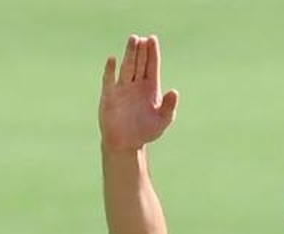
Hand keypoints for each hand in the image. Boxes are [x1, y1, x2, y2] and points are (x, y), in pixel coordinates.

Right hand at [99, 35, 179, 152]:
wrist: (126, 144)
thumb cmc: (145, 132)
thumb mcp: (161, 121)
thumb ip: (169, 107)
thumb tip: (174, 91)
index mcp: (150, 88)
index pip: (152, 66)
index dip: (152, 53)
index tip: (152, 39)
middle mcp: (136, 84)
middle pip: (140, 63)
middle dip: (141, 51)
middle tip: (142, 38)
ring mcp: (123, 88)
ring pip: (127, 67)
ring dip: (129, 54)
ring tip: (132, 40)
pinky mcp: (109, 95)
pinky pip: (109, 80)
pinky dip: (110, 70)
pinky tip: (112, 59)